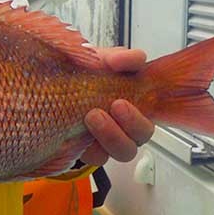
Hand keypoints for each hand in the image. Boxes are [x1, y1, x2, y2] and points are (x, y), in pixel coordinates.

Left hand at [80, 47, 154, 165]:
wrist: (48, 88)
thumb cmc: (79, 73)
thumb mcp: (97, 59)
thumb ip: (119, 57)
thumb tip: (135, 58)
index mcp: (133, 98)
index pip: (161, 105)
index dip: (165, 102)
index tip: (145, 86)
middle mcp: (124, 122)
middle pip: (144, 133)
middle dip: (134, 122)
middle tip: (117, 104)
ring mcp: (108, 138)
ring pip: (125, 150)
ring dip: (112, 136)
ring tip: (92, 116)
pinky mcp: (88, 150)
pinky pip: (97, 157)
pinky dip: (90, 148)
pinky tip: (77, 134)